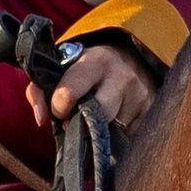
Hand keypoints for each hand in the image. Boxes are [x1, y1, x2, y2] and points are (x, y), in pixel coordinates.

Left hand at [29, 44, 155, 131]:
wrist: (128, 57)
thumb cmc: (85, 68)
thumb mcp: (61, 69)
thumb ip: (39, 91)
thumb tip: (41, 119)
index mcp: (96, 61)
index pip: (70, 92)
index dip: (59, 107)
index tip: (59, 110)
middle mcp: (122, 76)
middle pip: (99, 115)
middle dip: (84, 124)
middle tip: (79, 120)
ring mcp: (140, 94)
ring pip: (114, 129)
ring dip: (102, 129)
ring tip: (99, 116)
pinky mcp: (151, 109)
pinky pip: (129, 134)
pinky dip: (118, 132)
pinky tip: (115, 119)